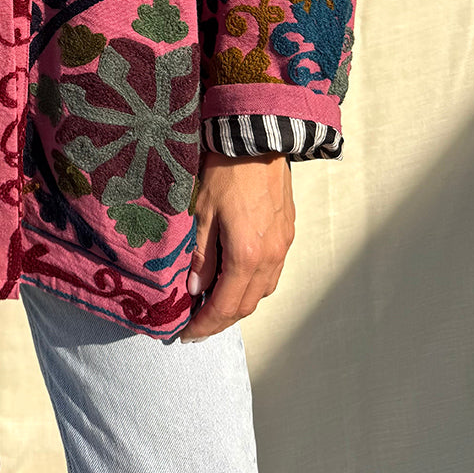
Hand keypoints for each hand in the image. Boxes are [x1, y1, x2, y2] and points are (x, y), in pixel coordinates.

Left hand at [176, 148, 294, 341]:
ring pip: (262, 290)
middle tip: (196, 325)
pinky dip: (253, 285)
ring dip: (238, 303)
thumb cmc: (225, 171)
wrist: (259, 138)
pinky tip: (236, 279)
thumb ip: (201, 256)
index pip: (225, 305)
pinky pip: (272, 272)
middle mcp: (271, 257)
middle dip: (221, 320)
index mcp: (247, 255)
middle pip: (247, 304)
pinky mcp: (288, 233)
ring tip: (213, 305)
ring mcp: (283, 246)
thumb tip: (194, 290)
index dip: (205, 324)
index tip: (185, 335)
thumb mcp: (202, 212)